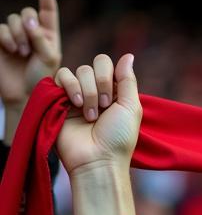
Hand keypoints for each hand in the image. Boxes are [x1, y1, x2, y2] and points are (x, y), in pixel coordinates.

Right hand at [0, 0, 61, 107]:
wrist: (25, 95)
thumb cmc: (42, 79)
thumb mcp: (49, 58)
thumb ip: (42, 38)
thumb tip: (28, 22)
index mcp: (48, 35)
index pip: (48, 10)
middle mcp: (32, 32)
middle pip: (27, 13)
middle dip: (28, 27)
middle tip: (29, 47)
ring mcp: (16, 36)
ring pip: (13, 19)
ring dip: (18, 35)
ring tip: (22, 52)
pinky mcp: (1, 41)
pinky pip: (1, 29)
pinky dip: (6, 38)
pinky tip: (11, 51)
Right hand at [55, 53, 140, 176]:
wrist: (96, 159)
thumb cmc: (118, 138)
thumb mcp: (131, 108)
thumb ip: (128, 80)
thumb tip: (129, 55)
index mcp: (112, 92)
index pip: (106, 64)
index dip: (108, 75)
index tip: (112, 99)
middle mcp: (94, 91)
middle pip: (91, 66)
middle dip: (98, 85)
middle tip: (102, 108)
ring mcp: (75, 95)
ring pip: (77, 71)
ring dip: (86, 91)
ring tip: (90, 115)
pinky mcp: (58, 99)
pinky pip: (59, 76)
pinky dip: (69, 87)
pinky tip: (73, 105)